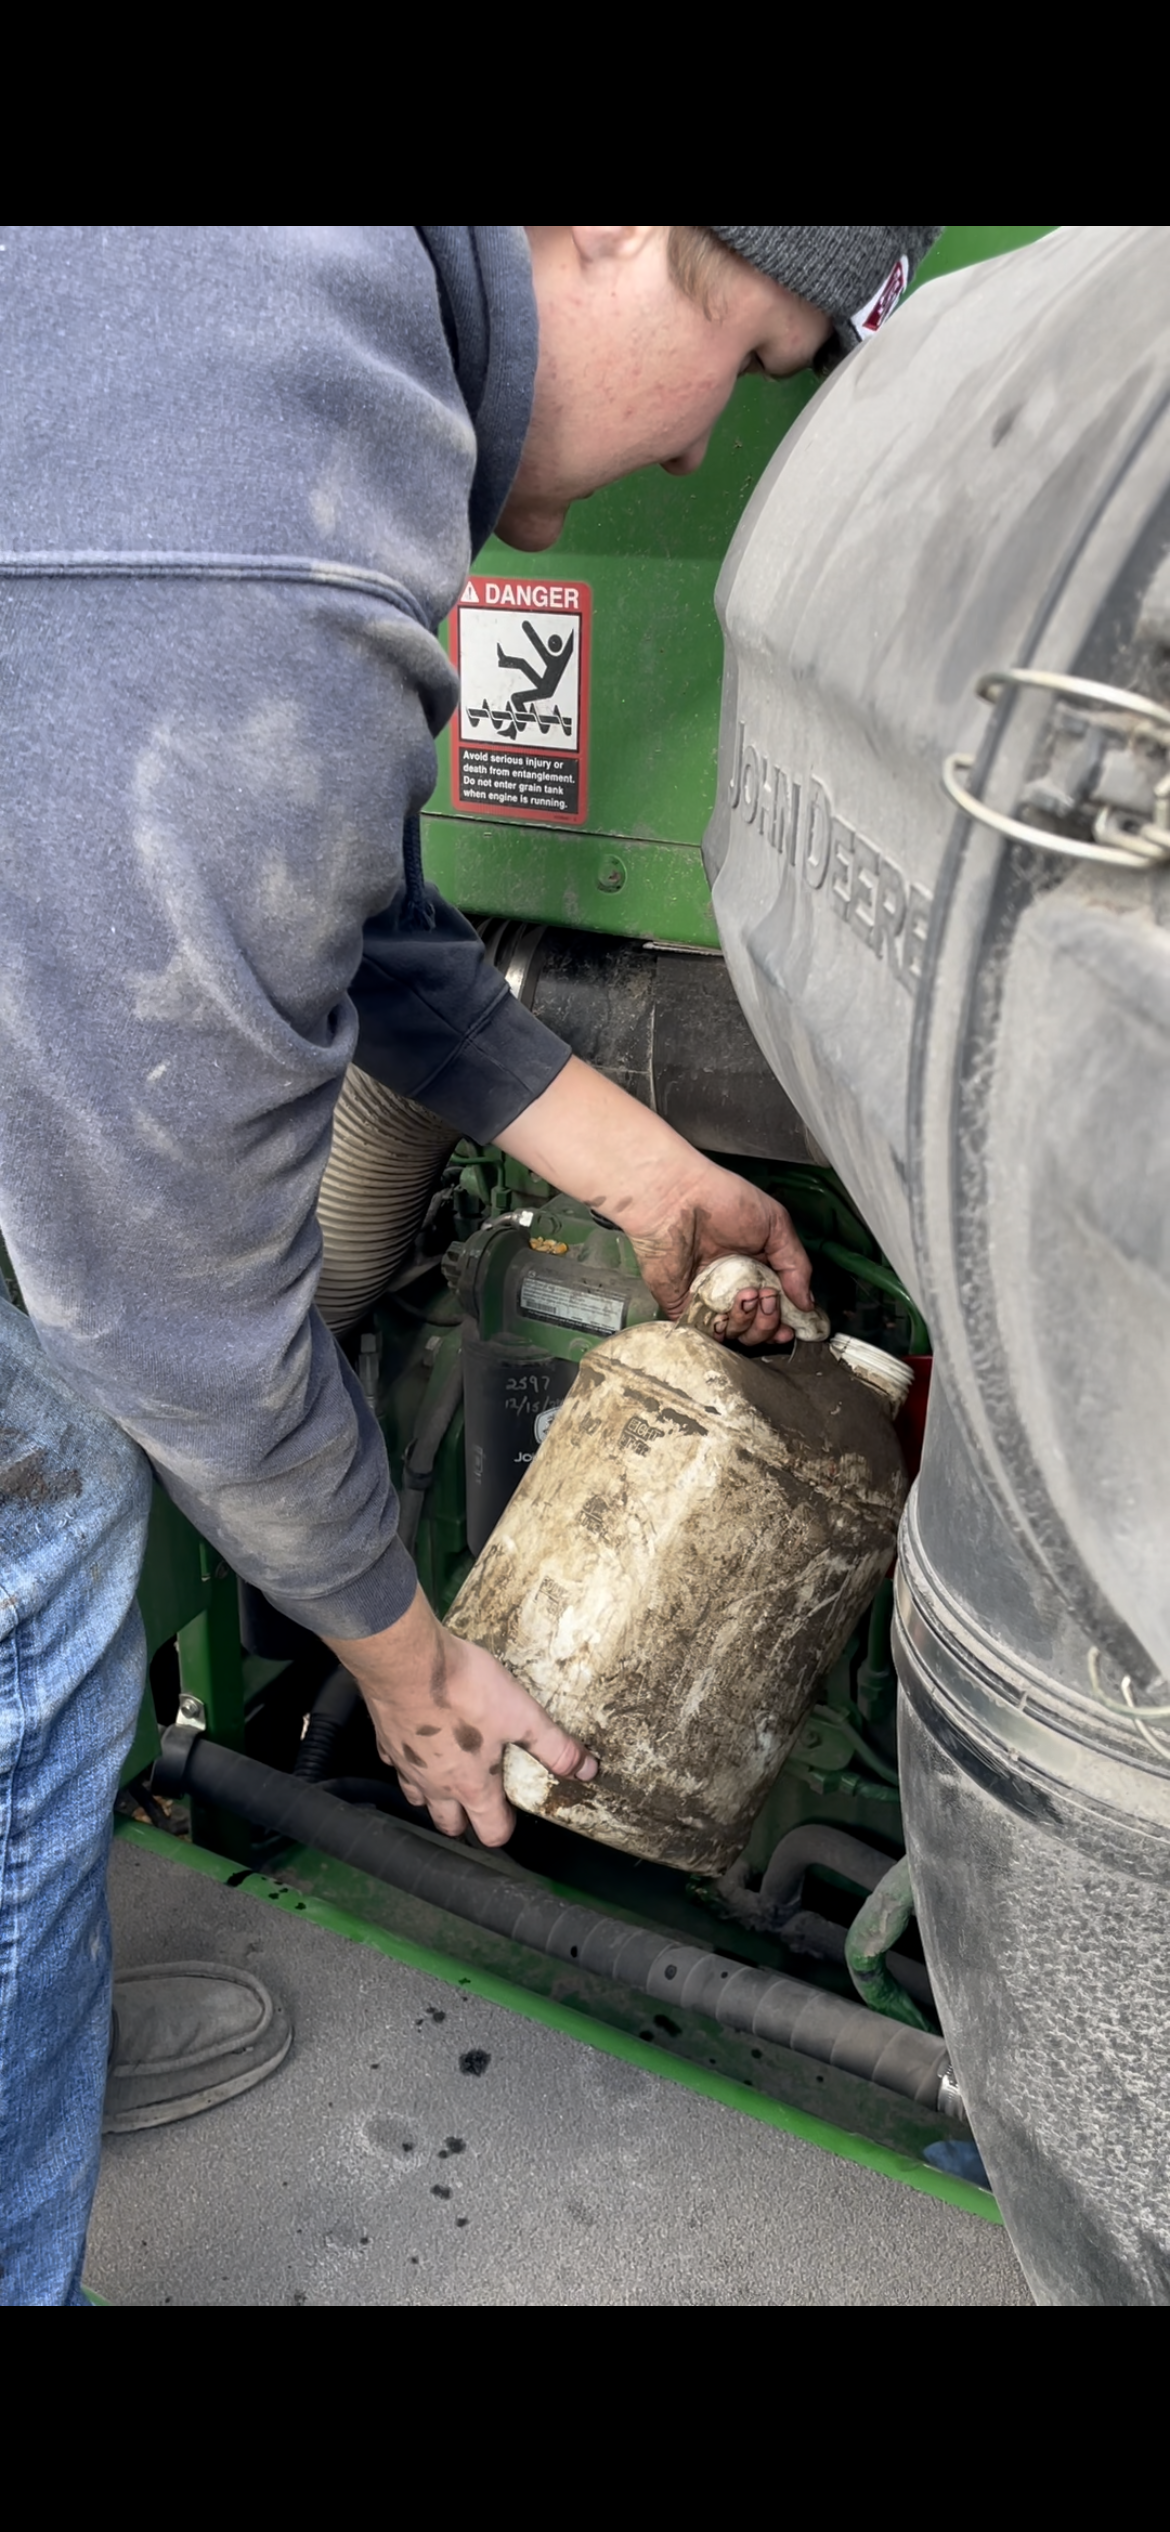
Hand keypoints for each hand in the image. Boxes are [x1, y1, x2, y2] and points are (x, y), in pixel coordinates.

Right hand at [323, 1586, 596, 1845]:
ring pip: (416, 1798)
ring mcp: (406, 1765)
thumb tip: (586, 1770)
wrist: (407, 1660)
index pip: (489, 1831)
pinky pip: (394, 1763)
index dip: (503, 1830)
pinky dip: (406, 1761)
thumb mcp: (522, 1715)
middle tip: (479, 1804)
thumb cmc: (465, 1689)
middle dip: (464, 1822)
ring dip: (432, 1797)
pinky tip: (417, 1742)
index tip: (510, 1817)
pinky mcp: (385, 1740)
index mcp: (472, 1785)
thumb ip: (555, 1747)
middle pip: (447, 1824)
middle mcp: (436, 1785)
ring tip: (448, 1778)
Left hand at [623, 1158, 812, 1346]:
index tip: (796, 1323)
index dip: (788, 1319)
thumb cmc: (723, 1200)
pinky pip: (707, 1335)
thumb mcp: (775, 1224)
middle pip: (759, 1328)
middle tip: (769, 1299)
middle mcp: (734, 1287)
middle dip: (771, 1321)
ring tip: (747, 1296)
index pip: (777, 1306)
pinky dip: (721, 1332)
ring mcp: (709, 1299)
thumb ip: (796, 1265)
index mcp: (756, 1268)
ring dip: (750, 1323)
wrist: (677, 1199)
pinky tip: (729, 1312)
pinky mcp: (684, 1307)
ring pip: (736, 1335)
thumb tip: (807, 1304)